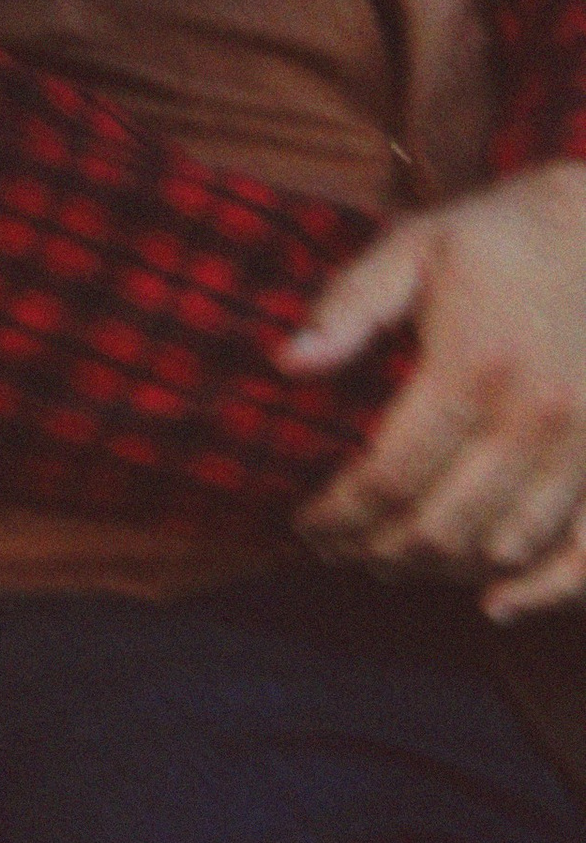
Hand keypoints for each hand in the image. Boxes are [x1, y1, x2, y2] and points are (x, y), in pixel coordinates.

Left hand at [286, 161, 585, 618]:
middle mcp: (532, 417)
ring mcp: (583, 444)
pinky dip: (540, 591)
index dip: (337, 514)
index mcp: (473, 365)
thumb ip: (348, 307)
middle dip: (373, 550)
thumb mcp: (413, 247)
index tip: (302, 523)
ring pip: (500, 547)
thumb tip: (286, 364)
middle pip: (439, 526)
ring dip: (436, 568)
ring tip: (386, 558)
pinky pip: (585, 554)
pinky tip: (493, 603)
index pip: (387, 476)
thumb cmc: (496, 238)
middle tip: (332, 548)